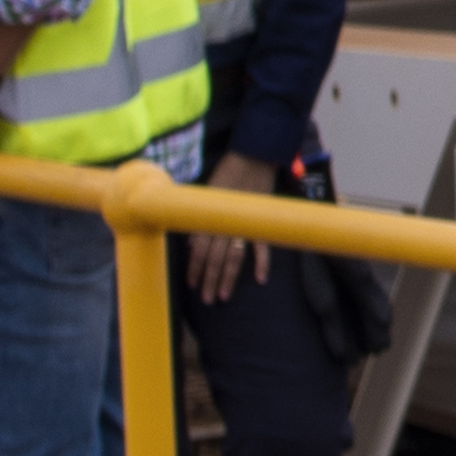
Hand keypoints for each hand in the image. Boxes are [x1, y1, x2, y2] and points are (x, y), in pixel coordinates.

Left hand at [184, 146, 280, 300]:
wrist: (252, 157)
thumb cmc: (227, 172)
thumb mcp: (206, 194)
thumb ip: (199, 220)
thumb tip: (193, 245)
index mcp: (210, 218)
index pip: (199, 251)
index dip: (194, 269)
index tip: (191, 285)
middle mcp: (226, 225)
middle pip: (215, 259)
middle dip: (209, 280)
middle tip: (206, 298)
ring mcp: (245, 225)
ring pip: (234, 258)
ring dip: (228, 278)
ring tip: (223, 295)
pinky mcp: (261, 223)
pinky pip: (262, 247)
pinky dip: (263, 262)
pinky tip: (261, 279)